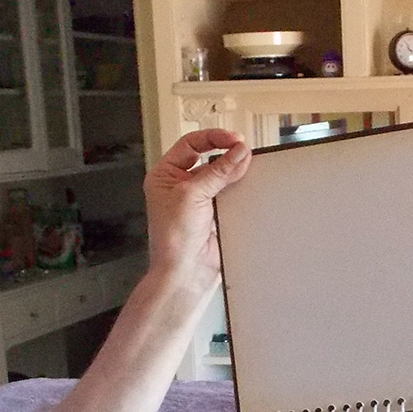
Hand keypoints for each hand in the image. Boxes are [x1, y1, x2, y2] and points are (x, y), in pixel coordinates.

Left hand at [143, 129, 250, 288]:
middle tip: (244, 152)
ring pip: (221, 177)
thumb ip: (218, 171)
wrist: (185, 272)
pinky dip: (239, 190)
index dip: (213, 138)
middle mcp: (179, 186)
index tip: (234, 139)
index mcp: (165, 175)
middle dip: (226, 154)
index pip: (190, 145)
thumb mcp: (193, 195)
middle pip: (208, 159)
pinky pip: (229, 195)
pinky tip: (246, 188)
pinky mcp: (213, 214)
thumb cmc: (173, 239)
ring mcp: (197, 200)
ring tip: (247, 169)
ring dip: (234, 173)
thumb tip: (238, 152)